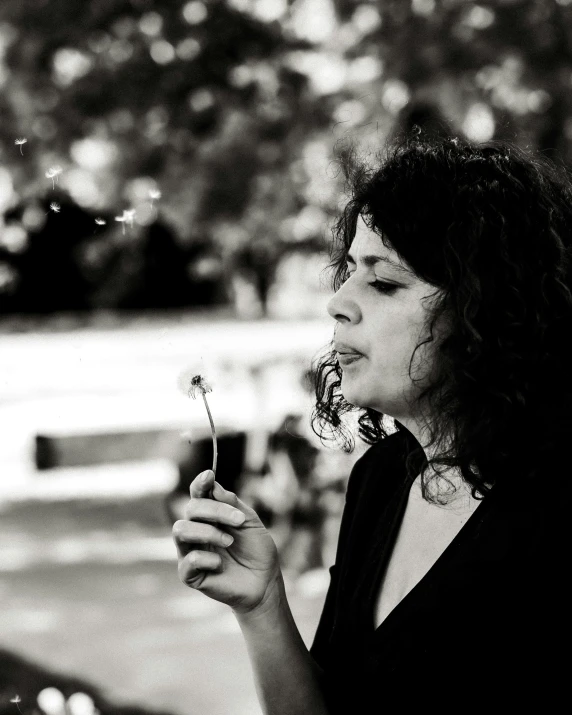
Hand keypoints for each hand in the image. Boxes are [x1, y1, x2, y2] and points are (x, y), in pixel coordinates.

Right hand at [172, 470, 281, 614]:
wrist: (265, 581)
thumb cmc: (257, 549)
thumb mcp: (249, 522)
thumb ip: (232, 503)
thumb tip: (213, 485)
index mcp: (210, 515)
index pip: (198, 494)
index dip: (200, 483)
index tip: (209, 475)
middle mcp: (196, 530)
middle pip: (190, 509)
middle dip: (215, 510)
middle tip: (239, 520)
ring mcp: (190, 551)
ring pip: (180, 530)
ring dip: (207, 532)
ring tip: (229, 541)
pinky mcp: (190, 574)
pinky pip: (188, 560)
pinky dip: (206, 558)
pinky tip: (220, 564)